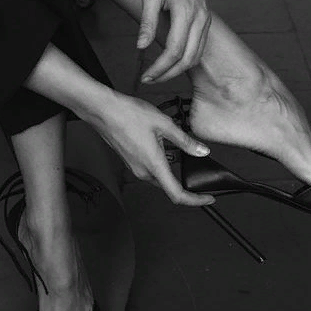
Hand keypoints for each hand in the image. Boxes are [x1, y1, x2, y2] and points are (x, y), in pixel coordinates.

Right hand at [84, 91, 215, 206]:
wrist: (103, 110)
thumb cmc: (128, 115)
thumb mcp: (164, 124)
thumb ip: (185, 141)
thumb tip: (201, 151)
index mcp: (153, 165)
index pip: (177, 195)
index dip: (195, 200)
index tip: (207, 198)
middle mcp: (143, 171)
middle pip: (169, 186)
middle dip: (185, 181)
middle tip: (198, 169)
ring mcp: (135, 167)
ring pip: (160, 175)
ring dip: (172, 167)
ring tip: (180, 147)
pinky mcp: (131, 161)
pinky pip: (151, 167)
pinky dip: (162, 160)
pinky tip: (165, 143)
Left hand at [137, 0, 210, 83]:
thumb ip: (147, 22)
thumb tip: (140, 46)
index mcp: (186, 11)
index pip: (175, 50)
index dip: (160, 68)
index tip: (146, 76)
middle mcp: (200, 18)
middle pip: (189, 58)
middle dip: (169, 74)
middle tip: (150, 80)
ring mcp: (206, 19)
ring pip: (197, 55)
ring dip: (178, 69)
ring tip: (158, 74)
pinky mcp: (206, 19)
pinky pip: (200, 46)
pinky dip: (187, 59)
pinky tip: (172, 62)